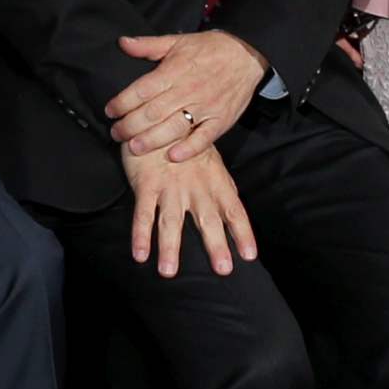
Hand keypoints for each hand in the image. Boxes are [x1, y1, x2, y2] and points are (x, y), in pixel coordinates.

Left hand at [108, 27, 267, 160]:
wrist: (246, 54)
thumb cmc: (208, 48)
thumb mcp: (176, 41)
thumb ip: (148, 45)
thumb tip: (122, 43)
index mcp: (174, 71)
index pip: (141, 90)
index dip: (122, 102)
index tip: (109, 111)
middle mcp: (187, 90)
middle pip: (153, 112)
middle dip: (130, 125)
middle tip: (115, 134)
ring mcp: (205, 107)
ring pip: (174, 127)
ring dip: (152, 140)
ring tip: (134, 148)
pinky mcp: (220, 120)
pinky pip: (204, 138)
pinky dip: (189, 149)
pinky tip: (173, 156)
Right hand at [124, 136, 257, 276]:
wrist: (160, 116)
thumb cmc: (188, 143)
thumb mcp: (211, 163)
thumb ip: (220, 189)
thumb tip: (232, 216)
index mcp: (215, 181)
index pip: (233, 210)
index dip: (242, 232)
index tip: (248, 255)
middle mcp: (196, 187)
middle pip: (208, 219)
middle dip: (216, 244)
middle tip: (223, 268)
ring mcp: (170, 186)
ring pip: (171, 221)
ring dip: (170, 247)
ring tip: (168, 272)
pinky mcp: (147, 184)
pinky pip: (143, 212)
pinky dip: (140, 234)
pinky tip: (140, 254)